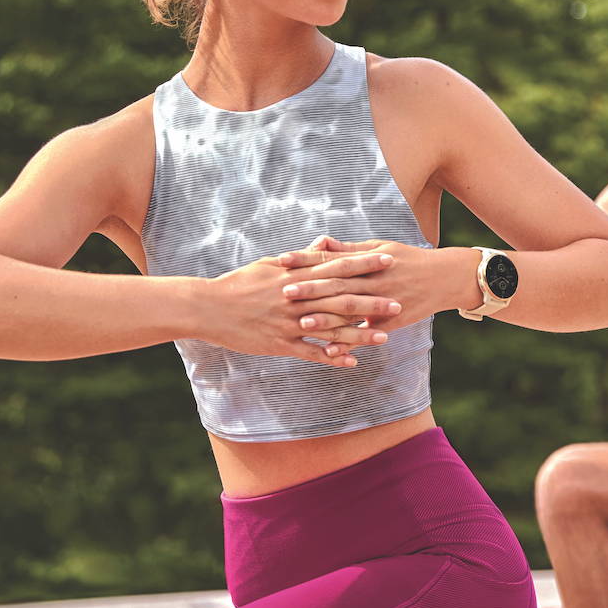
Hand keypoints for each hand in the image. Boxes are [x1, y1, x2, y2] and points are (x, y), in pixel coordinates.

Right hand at [198, 248, 400, 367]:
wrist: (209, 307)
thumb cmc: (240, 282)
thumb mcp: (270, 264)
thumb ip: (301, 257)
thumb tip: (324, 244)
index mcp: (296, 276)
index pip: (337, 267)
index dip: (364, 264)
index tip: (388, 261)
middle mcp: (297, 299)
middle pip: (340, 299)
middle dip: (371, 301)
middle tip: (399, 302)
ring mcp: (289, 323)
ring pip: (331, 329)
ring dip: (359, 334)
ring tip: (385, 337)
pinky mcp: (280, 344)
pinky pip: (311, 353)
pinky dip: (332, 358)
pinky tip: (352, 363)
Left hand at [277, 235, 472, 354]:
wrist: (444, 278)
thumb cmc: (407, 260)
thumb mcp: (379, 248)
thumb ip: (348, 250)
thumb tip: (320, 241)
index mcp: (366, 260)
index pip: (330, 258)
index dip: (305, 259)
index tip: (281, 260)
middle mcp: (372, 280)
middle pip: (337, 284)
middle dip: (311, 288)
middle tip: (284, 292)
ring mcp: (383, 302)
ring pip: (351, 311)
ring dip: (327, 319)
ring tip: (302, 324)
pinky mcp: (391, 321)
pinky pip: (367, 334)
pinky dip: (350, 343)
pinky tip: (332, 351)